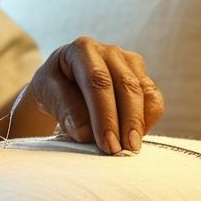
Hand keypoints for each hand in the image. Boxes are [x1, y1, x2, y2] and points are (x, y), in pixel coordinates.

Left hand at [25, 36, 163, 153]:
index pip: (97, 81)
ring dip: (139, 123)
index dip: (104, 114)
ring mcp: (129, 62)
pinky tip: (135, 136)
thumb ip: (64, 109)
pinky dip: (148, 120)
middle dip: (126, 122)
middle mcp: (110, 51)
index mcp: (82, 49)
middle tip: (121, 151)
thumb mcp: (46, 93)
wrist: (63, 83)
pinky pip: (154, 99)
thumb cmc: (53, 87)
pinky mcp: (142, 76)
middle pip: (126, 85)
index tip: (106, 144)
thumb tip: (87, 133)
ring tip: (130, 148)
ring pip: (144, 92)